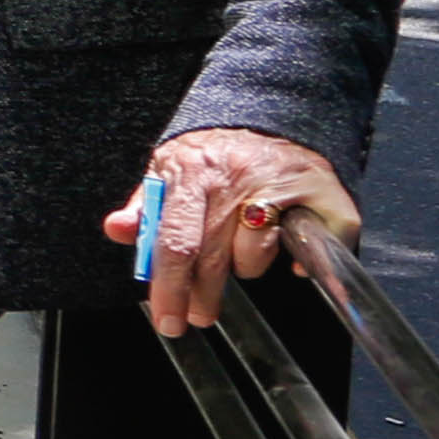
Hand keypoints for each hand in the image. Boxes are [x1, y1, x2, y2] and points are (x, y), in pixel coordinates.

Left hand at [107, 128, 359, 338]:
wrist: (270, 118)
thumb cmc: (212, 155)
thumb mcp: (168, 169)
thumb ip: (144, 205)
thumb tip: (117, 229)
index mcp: (190, 171)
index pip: (175, 240)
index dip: (170, 287)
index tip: (168, 320)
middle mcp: (235, 176)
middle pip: (212, 256)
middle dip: (202, 296)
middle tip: (199, 315)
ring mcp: (279, 183)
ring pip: (255, 256)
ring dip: (246, 267)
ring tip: (239, 256)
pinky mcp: (321, 191)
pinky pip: (308, 248)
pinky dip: (300, 263)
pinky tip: (290, 258)